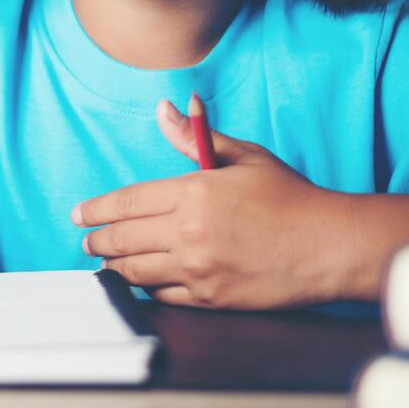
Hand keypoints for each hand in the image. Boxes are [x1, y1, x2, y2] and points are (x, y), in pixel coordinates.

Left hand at [74, 99, 353, 309]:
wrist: (329, 245)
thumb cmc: (289, 196)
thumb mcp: (244, 157)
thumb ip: (195, 137)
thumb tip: (165, 109)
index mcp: (193, 192)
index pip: (127, 202)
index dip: (96, 209)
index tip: (78, 213)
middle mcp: (189, 233)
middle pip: (123, 239)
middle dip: (97, 240)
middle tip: (85, 240)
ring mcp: (198, 269)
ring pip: (137, 272)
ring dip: (114, 267)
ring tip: (104, 262)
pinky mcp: (211, 298)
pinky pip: (163, 295)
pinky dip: (145, 288)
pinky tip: (139, 282)